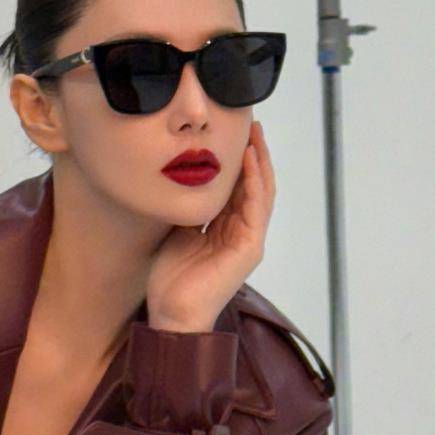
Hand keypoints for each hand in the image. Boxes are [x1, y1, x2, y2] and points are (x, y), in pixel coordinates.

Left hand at [146, 119, 274, 333]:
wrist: (173, 313)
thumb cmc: (172, 279)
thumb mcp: (177, 230)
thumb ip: (188, 207)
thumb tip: (182, 177)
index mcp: (226, 228)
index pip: (238, 186)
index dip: (238, 159)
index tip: (233, 131)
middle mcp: (242, 232)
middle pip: (255, 184)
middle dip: (254, 152)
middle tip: (250, 122)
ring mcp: (248, 240)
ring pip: (261, 191)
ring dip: (259, 160)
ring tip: (254, 133)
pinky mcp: (249, 247)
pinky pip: (256, 207)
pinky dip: (255, 181)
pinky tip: (250, 159)